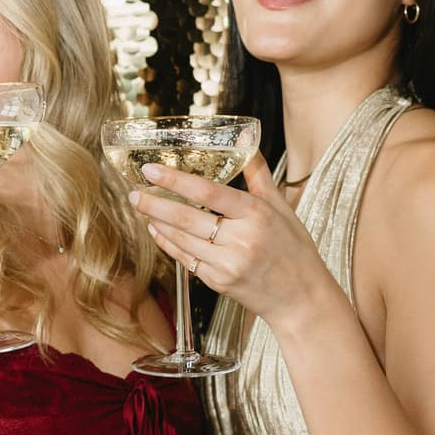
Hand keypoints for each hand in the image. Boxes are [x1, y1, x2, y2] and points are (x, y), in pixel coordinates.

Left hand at [129, 151, 327, 327]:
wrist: (300, 297)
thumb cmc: (293, 248)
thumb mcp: (281, 206)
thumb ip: (257, 172)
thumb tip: (242, 136)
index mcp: (256, 215)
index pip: (209, 193)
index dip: (177, 180)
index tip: (152, 170)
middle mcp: (241, 240)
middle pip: (187, 218)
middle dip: (155, 203)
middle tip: (134, 192)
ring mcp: (227, 264)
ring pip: (182, 239)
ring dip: (158, 222)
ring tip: (142, 206)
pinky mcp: (218, 282)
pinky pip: (185, 259)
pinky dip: (168, 243)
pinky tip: (157, 230)